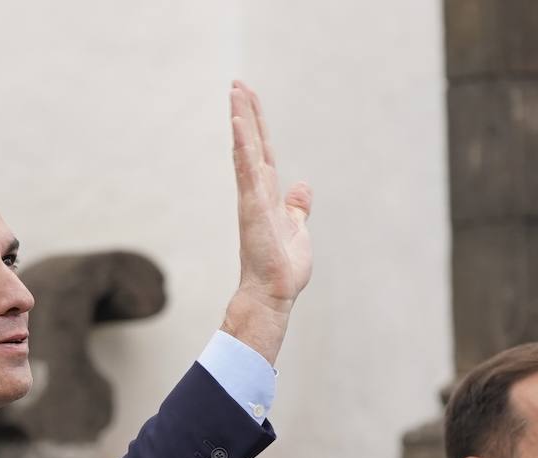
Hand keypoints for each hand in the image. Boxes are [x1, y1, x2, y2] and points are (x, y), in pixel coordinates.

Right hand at [221, 80, 312, 365]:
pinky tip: (240, 125)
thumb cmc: (282, 269)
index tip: (249, 100)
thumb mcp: (297, 230)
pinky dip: (243, 147)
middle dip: (245, 114)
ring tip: (235, 93)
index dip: (257, 126)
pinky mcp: (253, 207)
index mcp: (268, 196)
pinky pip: (247, 171)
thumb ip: (297, 207)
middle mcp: (256, 193)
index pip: (263, 153)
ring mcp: (252, 198)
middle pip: (251, 144)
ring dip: (241, 122)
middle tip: (236, 84)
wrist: (273, 294)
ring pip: (245, 151)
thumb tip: (303, 187)